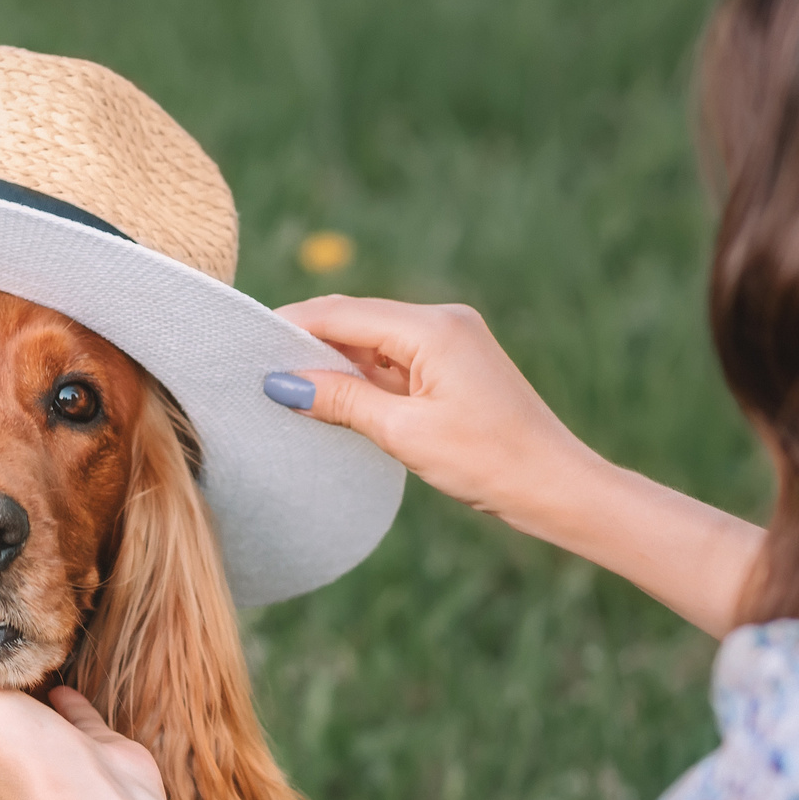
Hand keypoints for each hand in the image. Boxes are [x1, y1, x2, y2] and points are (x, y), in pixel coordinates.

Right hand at [272, 295, 605, 535]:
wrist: (555, 485)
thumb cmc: (488, 462)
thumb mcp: (404, 433)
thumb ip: (342, 400)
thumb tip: (282, 382)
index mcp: (432, 327)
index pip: (341, 314)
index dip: (290, 326)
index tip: (243, 345)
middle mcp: (443, 320)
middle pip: (355, 320)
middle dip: (307, 342)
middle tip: (256, 370)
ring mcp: (452, 340)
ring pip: (373, 341)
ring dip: (334, 362)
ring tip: (288, 389)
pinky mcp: (456, 363)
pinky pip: (395, 359)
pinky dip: (363, 375)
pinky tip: (334, 398)